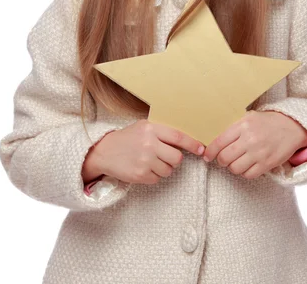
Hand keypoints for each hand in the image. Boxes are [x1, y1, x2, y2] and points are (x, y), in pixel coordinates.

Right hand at [82, 119, 204, 185]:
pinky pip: (157, 179)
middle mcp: (149, 144)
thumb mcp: (144, 127)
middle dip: (174, 160)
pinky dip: (154, 176)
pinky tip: (143, 168)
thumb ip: (162, 132)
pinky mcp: (140, 175)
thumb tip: (186, 141)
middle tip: (165, 157)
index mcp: (151, 129)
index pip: (178, 137)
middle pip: (176, 158)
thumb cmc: (128, 138)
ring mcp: (145, 160)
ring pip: (168, 170)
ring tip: (150, 161)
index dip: (192, 144)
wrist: (105, 151)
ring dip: (164, 168)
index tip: (201, 149)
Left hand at [202, 110, 306, 179]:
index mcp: (243, 125)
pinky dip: (245, 172)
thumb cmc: (267, 122)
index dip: (210, 151)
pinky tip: (247, 165)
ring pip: (235, 168)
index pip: (219, 142)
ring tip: (236, 162)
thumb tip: (214, 138)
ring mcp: (259, 152)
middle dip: (221, 160)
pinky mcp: (267, 163)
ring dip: (233, 167)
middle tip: (223, 159)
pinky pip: (249, 175)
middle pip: (225, 157)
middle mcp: (250, 139)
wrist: (292, 127)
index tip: (207, 156)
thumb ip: (234, 127)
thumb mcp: (249, 117)